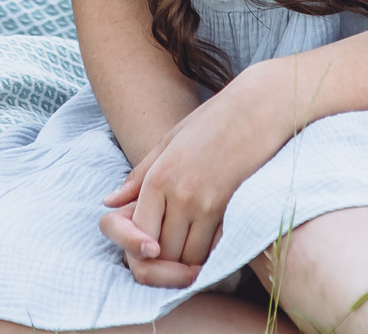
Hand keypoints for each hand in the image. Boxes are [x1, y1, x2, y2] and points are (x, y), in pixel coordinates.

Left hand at [97, 79, 291, 281]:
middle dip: (166, 258)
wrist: (258, 108)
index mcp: (158, 176)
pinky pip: (213, 248)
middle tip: (174, 253)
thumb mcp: (169, 142)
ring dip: (188, 259)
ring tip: (193, 248)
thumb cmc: (213, 121)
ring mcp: (205, 203)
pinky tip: (213, 241)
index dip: (144, 247)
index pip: (140, 232)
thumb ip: (139, 176)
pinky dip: (210, 252)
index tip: (155, 245)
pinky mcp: (230, 208)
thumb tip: (109, 202)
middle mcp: (178, 193)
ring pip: (188, 256)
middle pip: (163, 250)